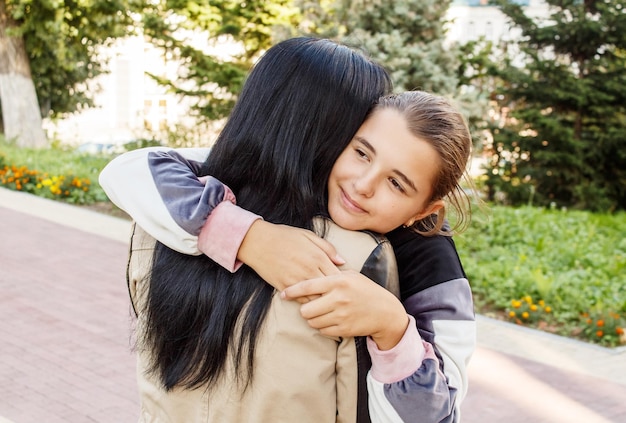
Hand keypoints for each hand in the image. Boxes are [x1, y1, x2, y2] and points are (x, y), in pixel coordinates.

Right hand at [238, 220, 344, 292]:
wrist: (258, 242)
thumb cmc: (284, 236)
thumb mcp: (308, 235)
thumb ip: (328, 248)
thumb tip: (342, 261)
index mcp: (317, 256)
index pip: (338, 276)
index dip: (343, 282)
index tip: (343, 284)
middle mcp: (309, 270)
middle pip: (329, 290)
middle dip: (335, 293)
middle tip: (337, 295)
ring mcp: (297, 280)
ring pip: (317, 299)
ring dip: (321, 300)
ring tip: (325, 299)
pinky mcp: (285, 288)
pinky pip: (301, 301)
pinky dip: (307, 301)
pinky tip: (309, 298)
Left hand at [281, 271, 409, 349]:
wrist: (385, 312)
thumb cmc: (365, 290)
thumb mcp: (351, 276)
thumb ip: (331, 274)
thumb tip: (309, 269)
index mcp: (338, 282)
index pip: (308, 286)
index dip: (292, 291)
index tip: (283, 294)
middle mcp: (338, 299)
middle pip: (306, 309)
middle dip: (304, 308)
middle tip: (309, 306)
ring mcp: (341, 315)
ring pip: (312, 321)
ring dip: (313, 318)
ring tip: (321, 313)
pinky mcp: (344, 329)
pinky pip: (322, 330)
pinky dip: (322, 326)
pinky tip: (329, 320)